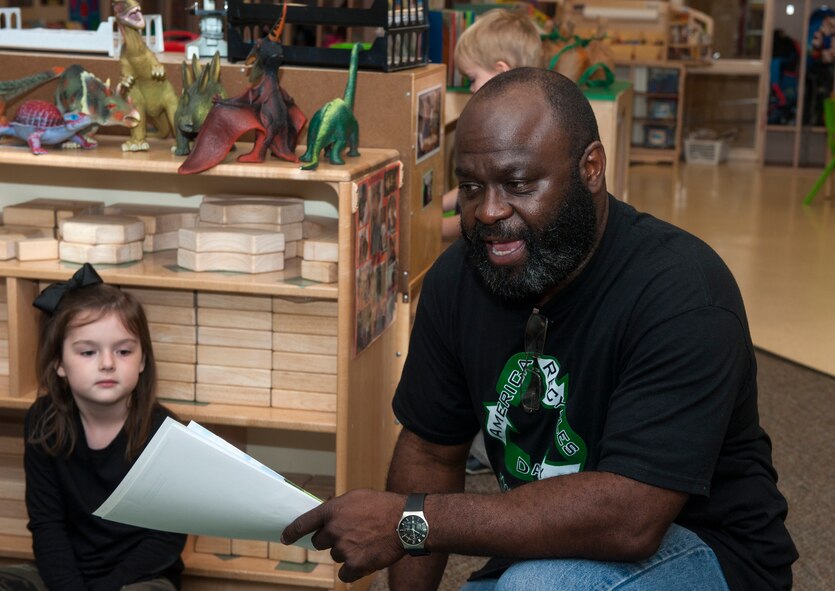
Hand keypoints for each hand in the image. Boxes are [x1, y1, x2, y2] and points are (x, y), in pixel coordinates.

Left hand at [282, 489, 405, 581]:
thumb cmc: (384, 506)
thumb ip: (339, 507)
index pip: (304, 523)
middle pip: (319, 543)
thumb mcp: (358, 497)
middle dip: (330, 540)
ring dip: (346, 552)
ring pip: (335, 556)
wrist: (406, 522)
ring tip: (365, 542)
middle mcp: (334, 529)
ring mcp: (344, 548)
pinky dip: (352, 570)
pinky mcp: (355, 564)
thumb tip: (329, 517)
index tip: (285, 538)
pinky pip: (344, 574)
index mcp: (333, 510)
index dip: (292, 532)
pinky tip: (364, 560)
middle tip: (349, 535)